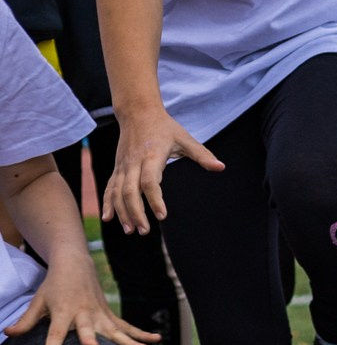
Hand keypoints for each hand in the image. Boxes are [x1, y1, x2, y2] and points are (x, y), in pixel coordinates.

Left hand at [10, 260, 160, 344]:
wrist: (74, 264)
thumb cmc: (53, 286)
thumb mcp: (38, 302)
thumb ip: (26, 321)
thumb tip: (8, 334)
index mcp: (63, 312)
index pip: (55, 333)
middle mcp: (83, 314)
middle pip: (88, 329)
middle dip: (91, 338)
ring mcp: (100, 315)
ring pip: (115, 330)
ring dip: (129, 340)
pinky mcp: (110, 315)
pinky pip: (128, 327)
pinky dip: (142, 333)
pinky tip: (156, 340)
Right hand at [103, 105, 222, 234]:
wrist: (137, 112)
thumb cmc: (164, 127)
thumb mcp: (185, 138)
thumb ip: (202, 155)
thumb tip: (221, 167)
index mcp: (150, 157)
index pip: (150, 182)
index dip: (155, 200)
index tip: (162, 216)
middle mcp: (133, 163)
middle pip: (130, 191)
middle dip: (135, 212)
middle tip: (144, 231)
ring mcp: (122, 166)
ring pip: (117, 191)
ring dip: (122, 212)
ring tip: (129, 231)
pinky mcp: (117, 168)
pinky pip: (109, 187)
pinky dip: (108, 202)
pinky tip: (108, 218)